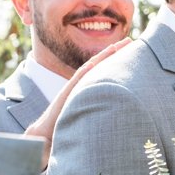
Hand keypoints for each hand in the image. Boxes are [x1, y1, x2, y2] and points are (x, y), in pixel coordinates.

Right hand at [24, 38, 131, 167]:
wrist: (44, 135)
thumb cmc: (65, 130)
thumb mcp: (88, 118)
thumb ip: (100, 113)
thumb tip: (120, 120)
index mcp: (86, 90)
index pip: (103, 71)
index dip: (115, 60)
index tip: (130, 50)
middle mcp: (81, 86)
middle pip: (99, 65)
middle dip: (114, 52)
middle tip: (129, 40)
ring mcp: (73, 88)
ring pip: (90, 68)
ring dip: (103, 56)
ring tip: (117, 46)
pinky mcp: (65, 95)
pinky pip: (77, 80)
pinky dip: (86, 71)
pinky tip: (94, 63)